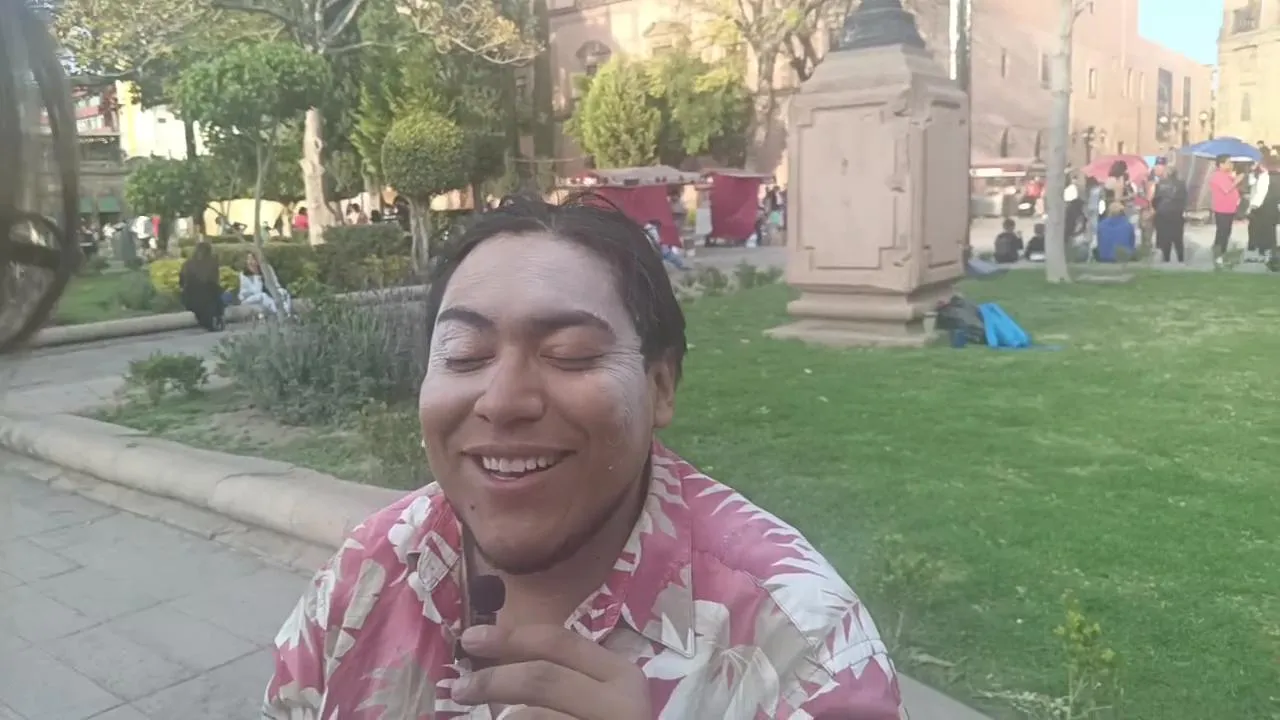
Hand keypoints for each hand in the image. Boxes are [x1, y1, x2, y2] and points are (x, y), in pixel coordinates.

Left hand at [451, 625, 650, 719]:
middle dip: (492, 679)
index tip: (470, 638)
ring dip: (499, 717)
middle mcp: (620, 704)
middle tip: (460, 688)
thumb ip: (566, 677)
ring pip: (532, 717)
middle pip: (541, 679)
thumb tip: (497, 656)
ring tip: (479, 717)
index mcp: (622, 675)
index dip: (510, 637)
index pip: (559, 642)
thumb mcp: (601, 698)